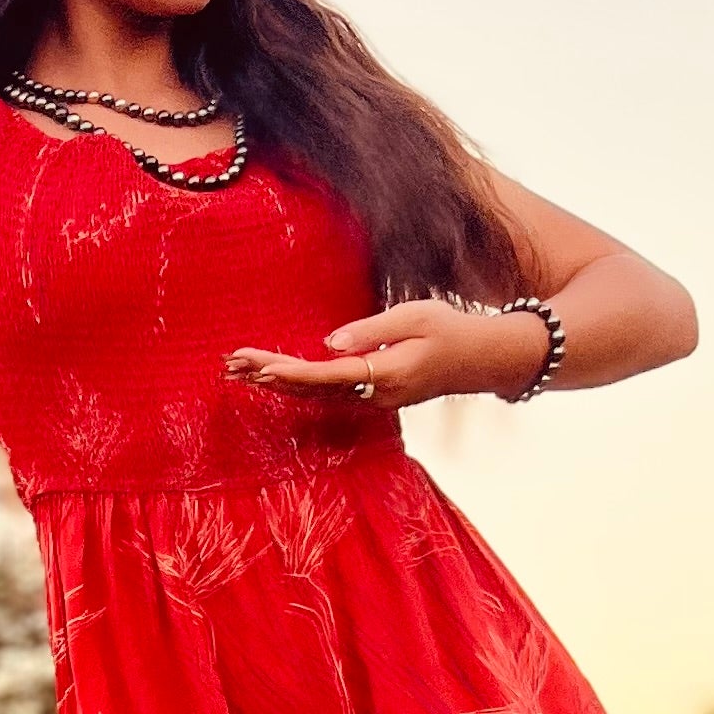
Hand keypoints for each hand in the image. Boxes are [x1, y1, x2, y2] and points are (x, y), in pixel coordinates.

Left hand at [226, 300, 555, 409]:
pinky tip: (273, 377)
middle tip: (230, 363)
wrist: (484, 359)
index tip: (259, 366)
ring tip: (239, 370)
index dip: (291, 372)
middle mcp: (376, 393)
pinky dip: (297, 384)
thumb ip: (371, 330)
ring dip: (277, 382)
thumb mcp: (416, 316)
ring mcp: (375, 398)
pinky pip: (328, 392)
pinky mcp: (374, 393)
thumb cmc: (453, 329)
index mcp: (386, 373)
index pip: (328, 375)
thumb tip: (329, 343)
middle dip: (270, 376)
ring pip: (316, 393)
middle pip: (313, 388)